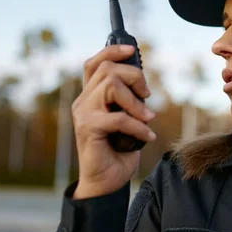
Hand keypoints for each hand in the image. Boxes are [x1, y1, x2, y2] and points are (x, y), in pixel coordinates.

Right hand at [71, 44, 155, 198]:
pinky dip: (139, 126)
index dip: (112, 51)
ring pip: (111, 86)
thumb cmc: (119, 150)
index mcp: (91, 96)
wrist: (106, 181)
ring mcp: (83, 114)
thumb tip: (143, 85)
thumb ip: (129, 101)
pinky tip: (148, 136)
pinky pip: (119, 117)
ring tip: (147, 118)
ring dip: (136, 102)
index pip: (94, 63)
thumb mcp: (127, 119)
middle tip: (147, 97)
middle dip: (135, 77)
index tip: (132, 50)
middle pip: (108, 69)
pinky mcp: (88, 129)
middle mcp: (83, 101)